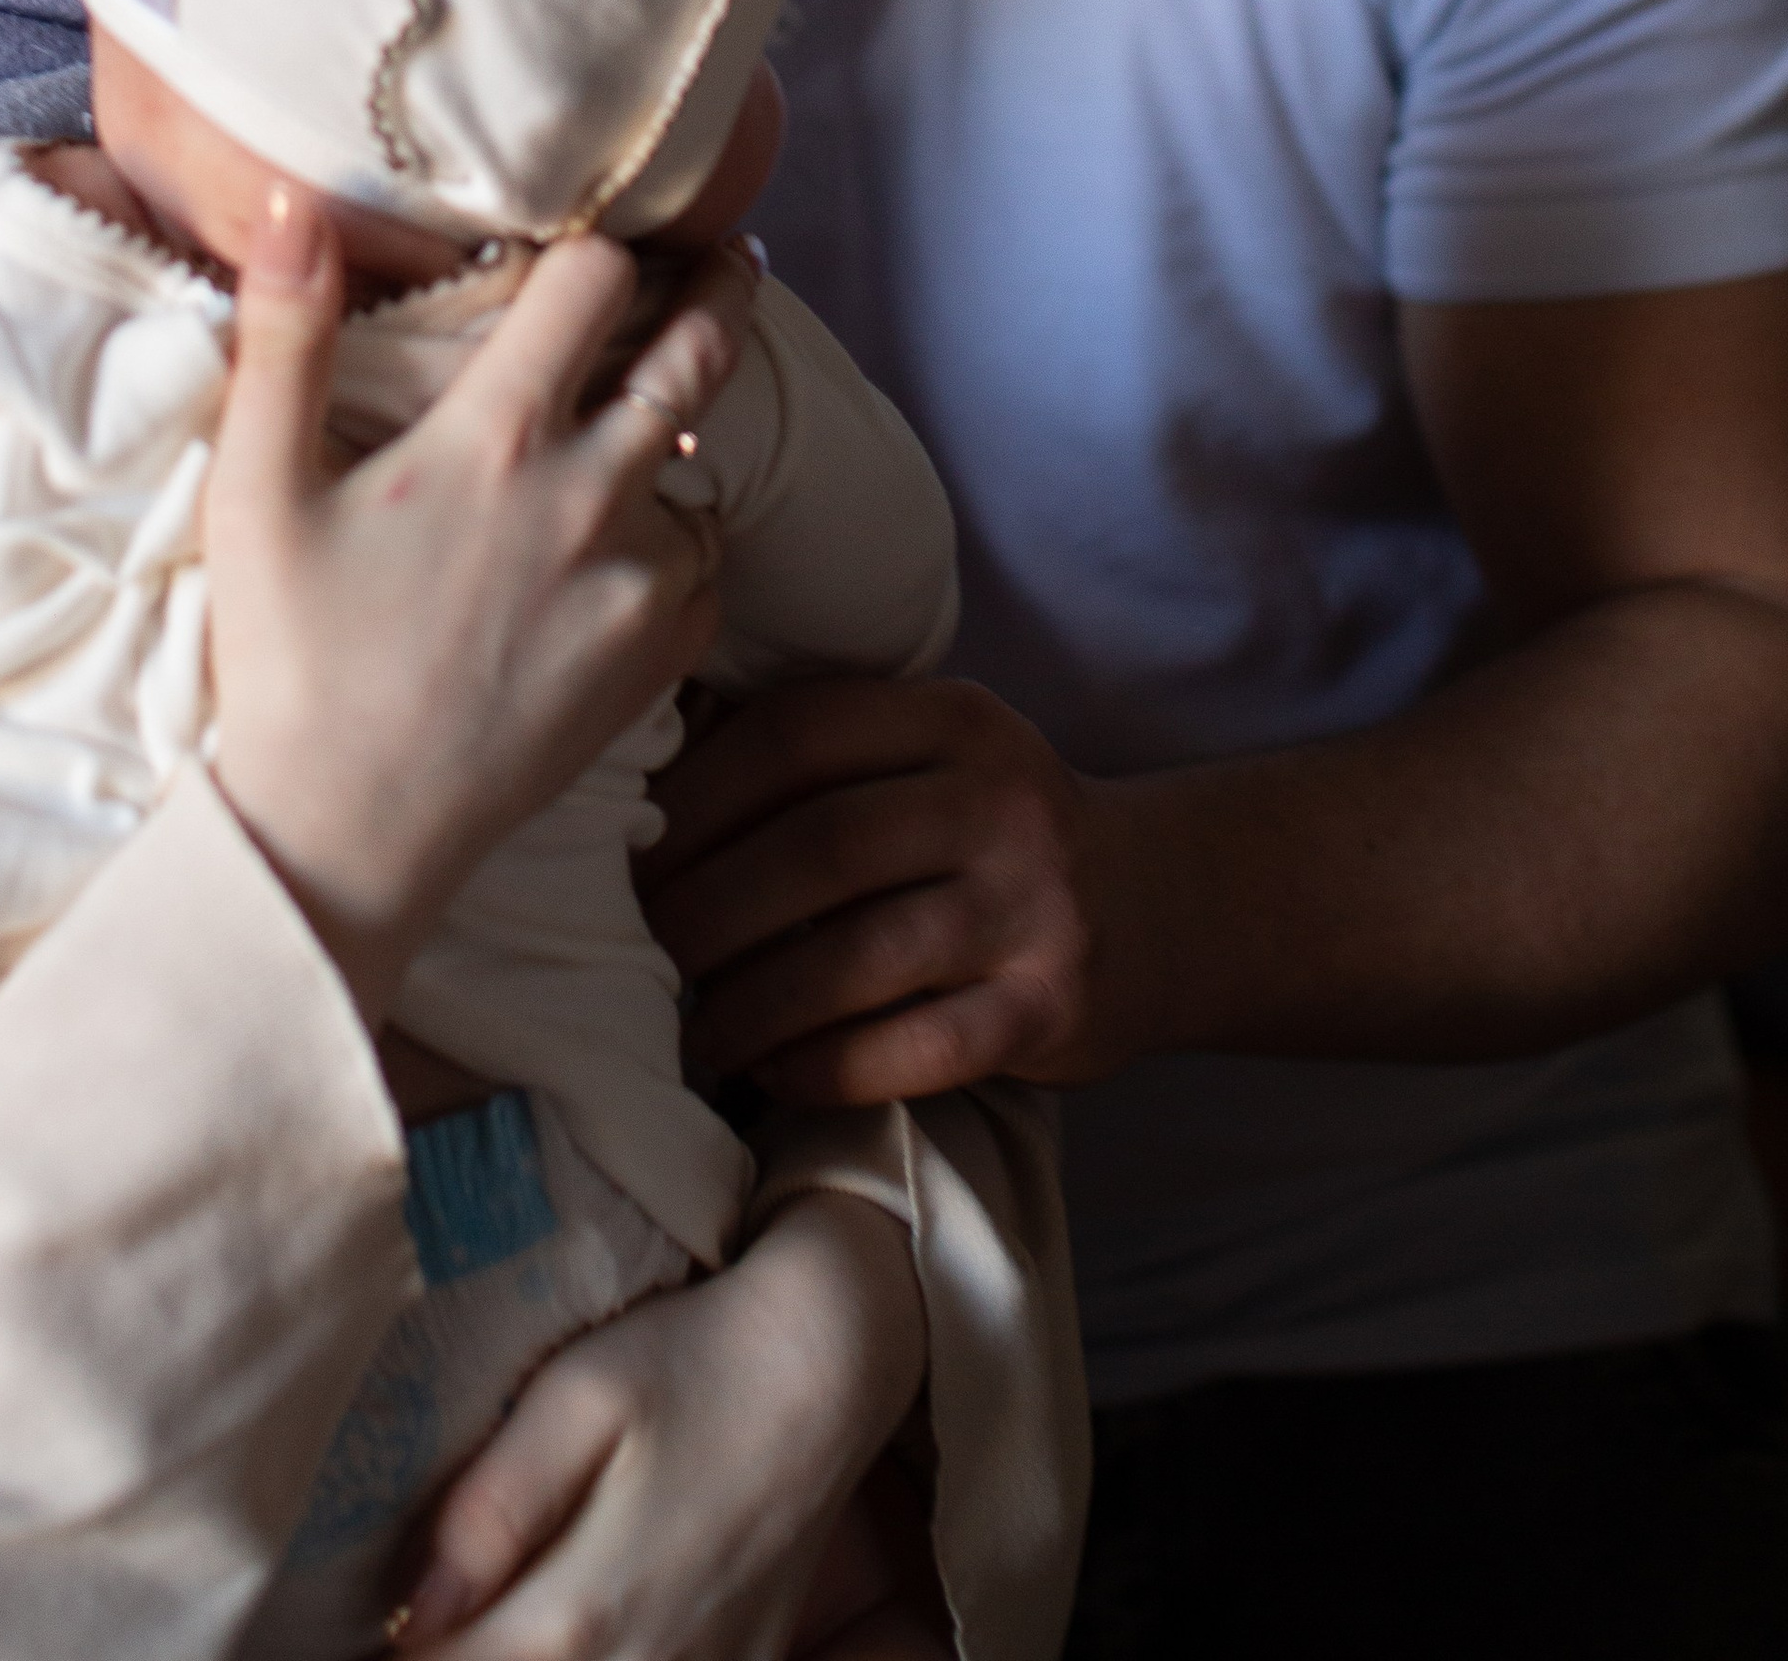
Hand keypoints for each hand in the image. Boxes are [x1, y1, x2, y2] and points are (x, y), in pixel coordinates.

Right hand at [205, 187, 751, 1019]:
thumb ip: (286, 337)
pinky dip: (674, 539)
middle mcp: (591, 495)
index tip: (606, 229)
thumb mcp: (257, 489)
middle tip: (728, 259)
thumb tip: (298, 204)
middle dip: (720, 292)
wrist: (346, 834)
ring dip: (674, 436)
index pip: (596, 278)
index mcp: (497, 437)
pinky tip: (619, 543)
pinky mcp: (659, 659)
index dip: (601, 241)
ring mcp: (638, 583)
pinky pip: (702, 565)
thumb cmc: (289, 656)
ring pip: (696, 465)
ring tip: (644, 420)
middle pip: (698, 353)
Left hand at [396, 1188, 925, 1658]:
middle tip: (405, 1617)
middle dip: (441, 1659)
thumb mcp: (575, 1396)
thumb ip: (488, 1510)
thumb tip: (409, 1612)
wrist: (826, 1366)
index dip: (384, 1657)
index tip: (342, 1627)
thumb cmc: (688, 1361)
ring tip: (469, 1615)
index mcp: (579, 1615)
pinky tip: (554, 1632)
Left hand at [644, 675, 1143, 1099]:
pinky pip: (911, 1048)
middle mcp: (1001, 801)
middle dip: (706, 908)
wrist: (1159, 906)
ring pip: (857, 958)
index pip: (798, 735)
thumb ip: (822, 754)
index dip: (696, 794)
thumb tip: (642, 788)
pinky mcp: (1049, 1011)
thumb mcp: (931, 753)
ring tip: (690, 1029)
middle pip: (818, 849)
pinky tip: (770, 1071)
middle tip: (640, 953)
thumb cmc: (989, 830)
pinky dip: (824, 1066)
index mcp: (954, 717)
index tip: (629, 851)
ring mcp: (1033, 909)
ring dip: (751, 1003)